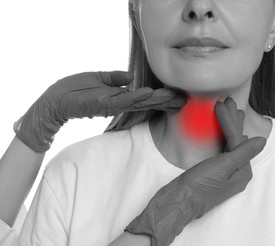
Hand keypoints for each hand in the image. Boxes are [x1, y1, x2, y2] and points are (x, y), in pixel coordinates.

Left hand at [13, 71, 186, 151]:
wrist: (55, 99)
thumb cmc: (75, 89)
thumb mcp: (99, 78)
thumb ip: (115, 78)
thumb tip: (130, 76)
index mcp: (120, 97)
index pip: (144, 98)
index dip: (160, 98)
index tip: (176, 97)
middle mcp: (120, 103)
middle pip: (146, 103)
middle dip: (165, 103)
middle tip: (183, 102)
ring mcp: (112, 105)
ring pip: (139, 103)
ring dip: (156, 100)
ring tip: (172, 98)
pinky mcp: (103, 104)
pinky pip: (122, 101)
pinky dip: (135, 97)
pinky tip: (148, 93)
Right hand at [125, 97, 265, 245]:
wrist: (177, 202)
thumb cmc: (198, 186)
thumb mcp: (222, 167)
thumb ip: (242, 153)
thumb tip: (262, 141)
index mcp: (242, 172)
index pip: (238, 140)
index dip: (230, 121)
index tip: (220, 104)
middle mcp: (236, 173)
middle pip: (236, 141)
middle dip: (231, 120)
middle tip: (228, 101)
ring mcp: (225, 173)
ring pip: (229, 144)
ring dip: (227, 125)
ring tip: (228, 109)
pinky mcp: (213, 173)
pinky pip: (221, 150)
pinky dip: (221, 136)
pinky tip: (222, 129)